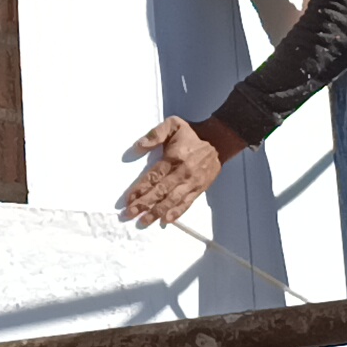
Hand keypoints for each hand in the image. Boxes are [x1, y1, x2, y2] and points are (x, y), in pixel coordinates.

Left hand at [118, 116, 241, 224]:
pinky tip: (166, 221)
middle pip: (161, 191)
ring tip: (143, 222)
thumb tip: (138, 146)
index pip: (154, 176)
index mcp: (174, 157)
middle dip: (144, 204)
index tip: (128, 198)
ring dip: (157, 212)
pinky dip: (176, 213)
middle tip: (129, 214)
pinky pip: (187, 203)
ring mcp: (191, 183)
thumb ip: (155, 134)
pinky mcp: (199, 189)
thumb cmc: (190, 134)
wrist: (218, 142)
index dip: (140, 188)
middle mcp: (182, 172)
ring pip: (172, 200)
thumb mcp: (172, 125)